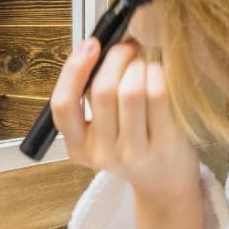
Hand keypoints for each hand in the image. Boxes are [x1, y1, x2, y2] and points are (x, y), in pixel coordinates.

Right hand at [51, 38, 199, 207]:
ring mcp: (134, 152)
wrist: (164, 183)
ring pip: (132, 91)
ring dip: (138, 64)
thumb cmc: (131, 145)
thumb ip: (92, 95)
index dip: (73, 70)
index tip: (90, 45)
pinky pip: (159, 96)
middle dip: (115, 58)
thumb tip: (98, 47)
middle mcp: (103, 153)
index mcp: (78, 147)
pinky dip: (157, 73)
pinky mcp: (165, 145)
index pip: (63, 105)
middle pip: (102, 92)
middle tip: (127, 47)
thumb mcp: (101, 130)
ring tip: (143, 62)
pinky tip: (158, 71)